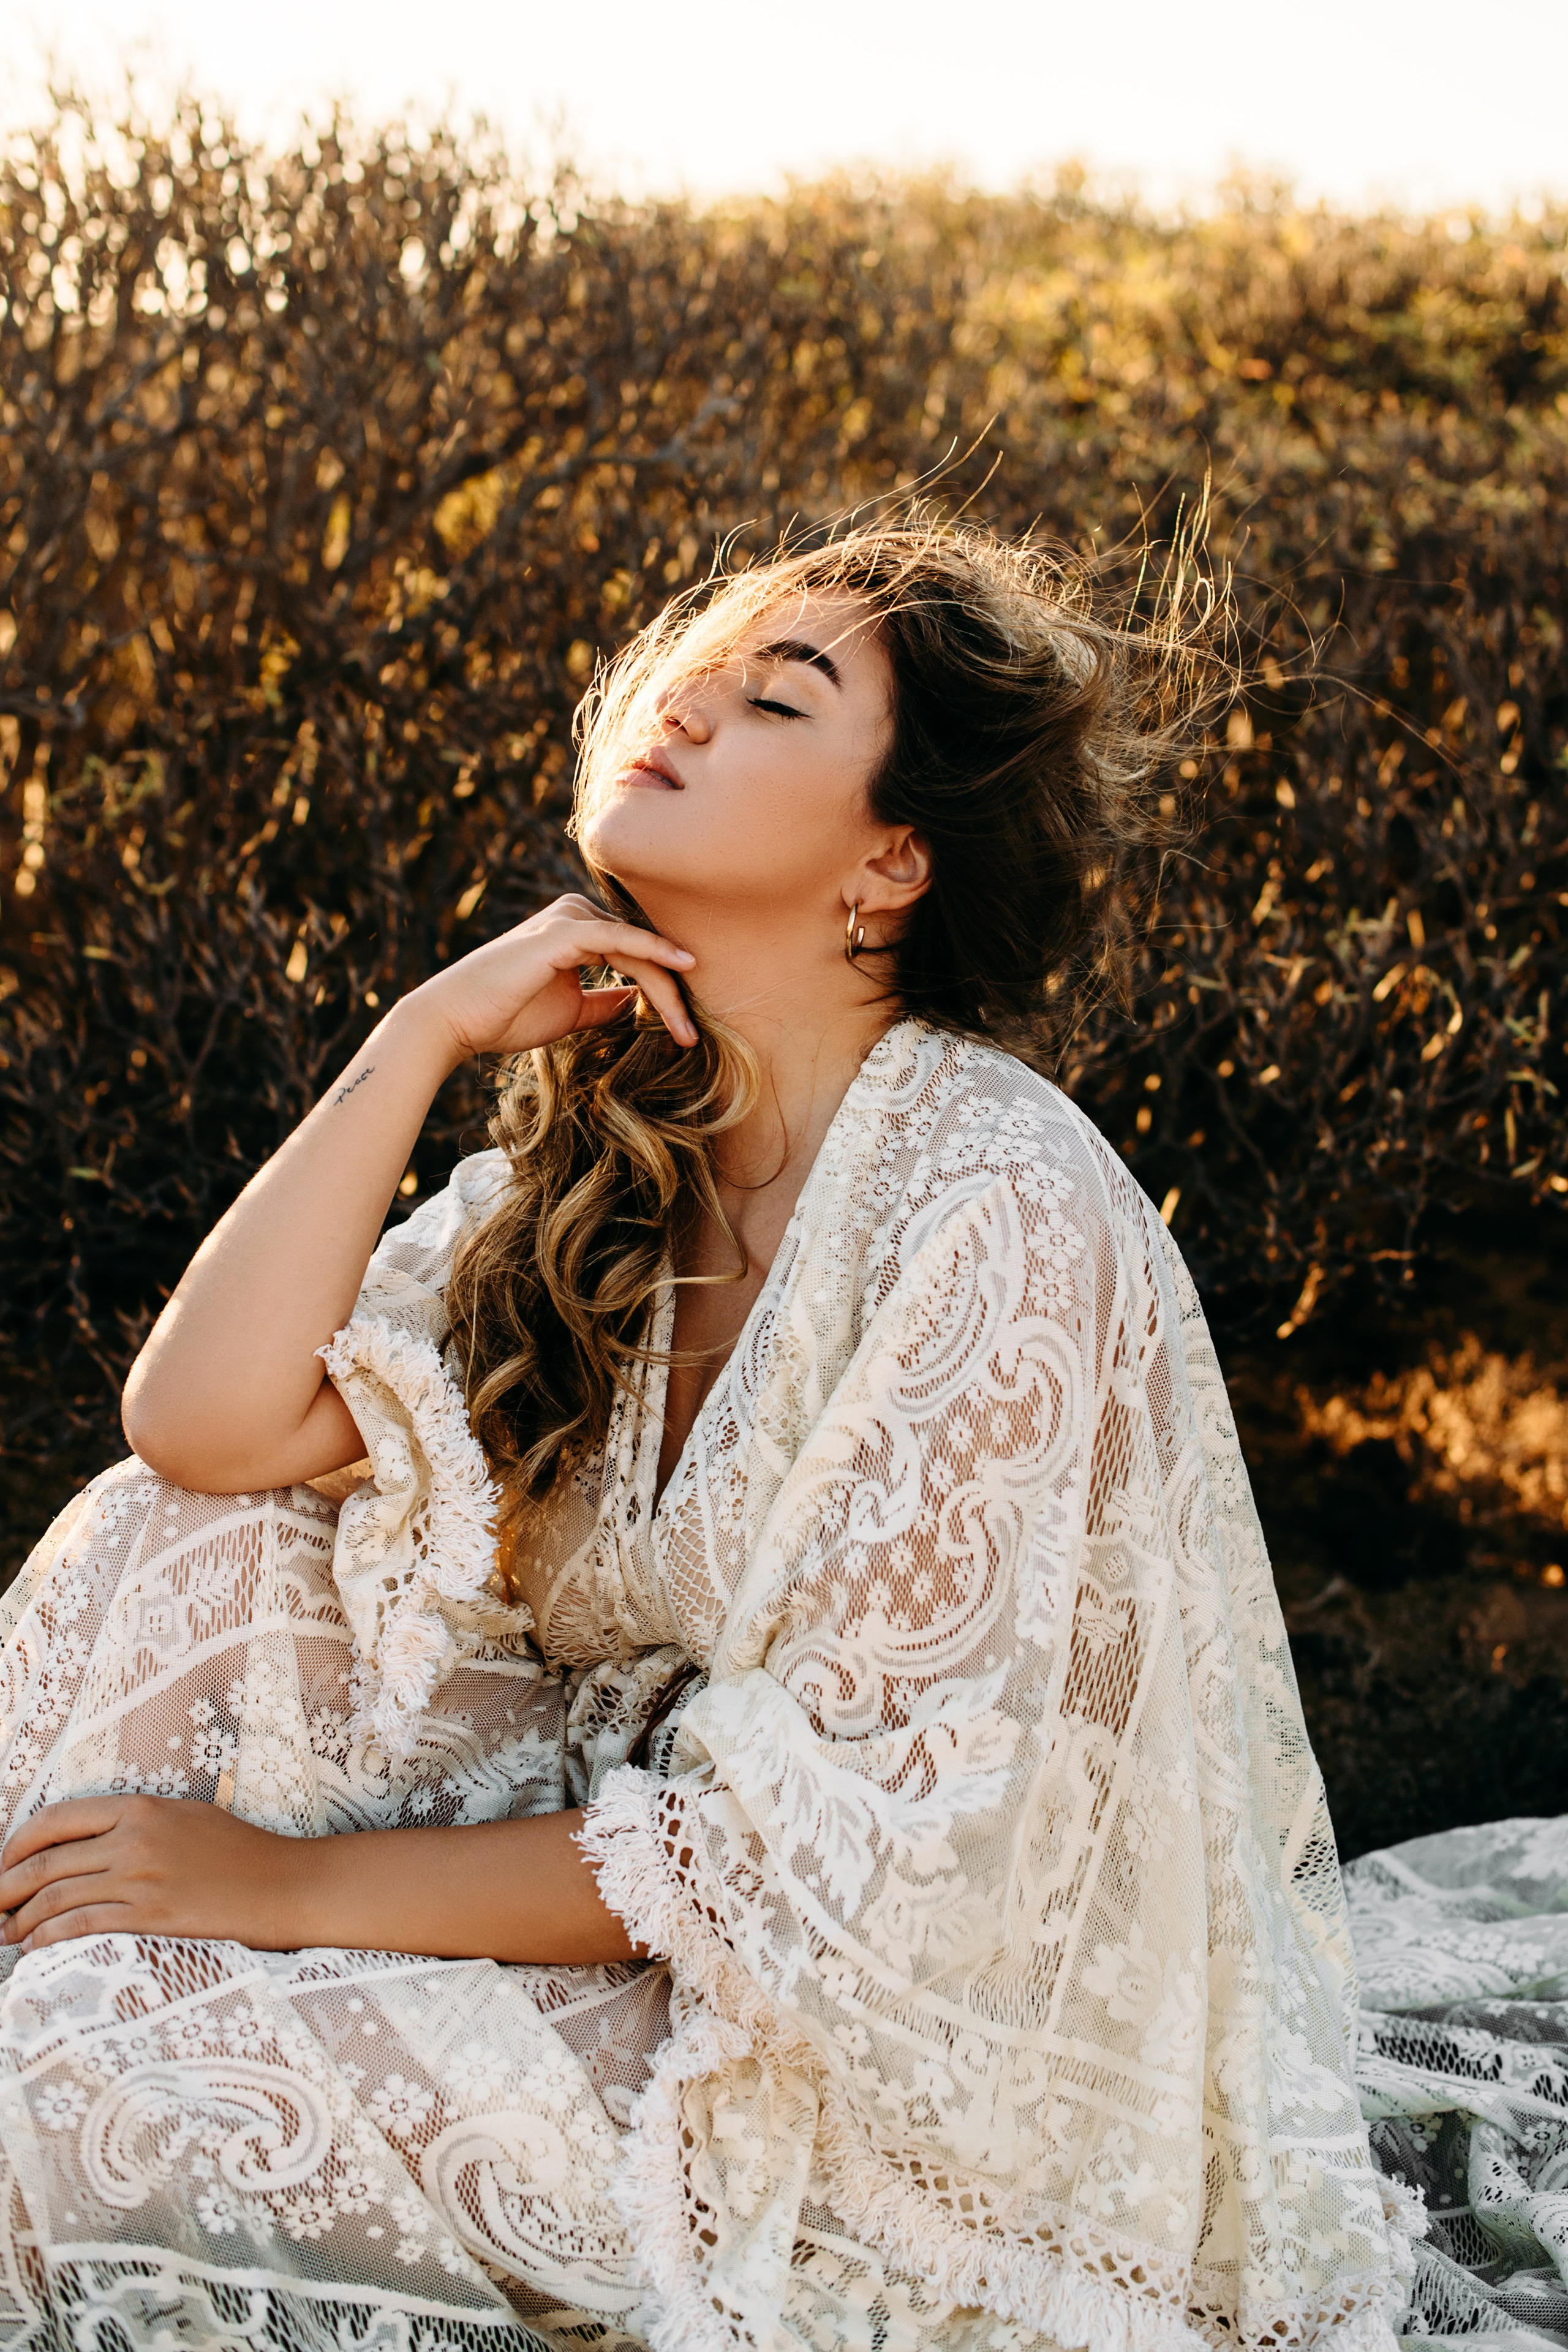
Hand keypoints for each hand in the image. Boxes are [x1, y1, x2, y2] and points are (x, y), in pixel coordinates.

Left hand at [0, 1795, 308, 1953]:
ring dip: (20, 1921)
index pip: (56, 1821)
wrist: (284, 1885)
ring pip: (55, 1899)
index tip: (1, 1864)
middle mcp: (134, 1840)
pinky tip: (34, 1949)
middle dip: (3, 1888)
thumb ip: (136, 1823)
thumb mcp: (186, 1817)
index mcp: (140, 1808)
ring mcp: (140, 1880)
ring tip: (5, 1935)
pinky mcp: (149, 1918)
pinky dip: (46, 1939)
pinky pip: (79, 1927)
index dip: (16, 1845)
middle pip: (45, 1864)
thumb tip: (84, 1844)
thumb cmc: (240, 1852)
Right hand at [400, 892, 697, 1065]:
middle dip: (672, 994)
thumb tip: (640, 1003)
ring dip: (667, 987)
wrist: (456, 1021)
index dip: (665, 993)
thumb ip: (606, 1003)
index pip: (635, 958)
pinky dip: (652, 951)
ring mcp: (568, 919)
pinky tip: (681, 966)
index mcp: (578, 931)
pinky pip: (618, 939)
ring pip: (636, 948)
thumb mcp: (572, 1012)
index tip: (687, 1031)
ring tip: (688, 1026)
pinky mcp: (562, 932)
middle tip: (693, 1035)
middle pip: (641, 952)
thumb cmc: (506, 1016)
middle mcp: (575, 916)